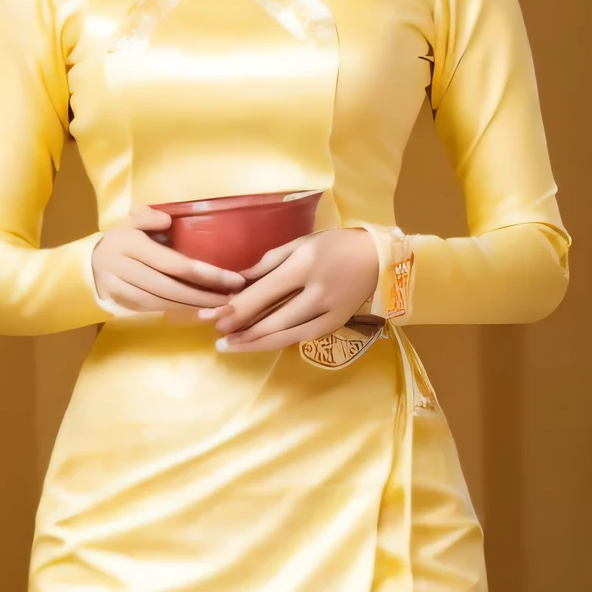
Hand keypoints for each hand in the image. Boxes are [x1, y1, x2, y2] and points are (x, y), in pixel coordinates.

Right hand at [91, 209, 246, 316]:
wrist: (87, 265)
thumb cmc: (120, 241)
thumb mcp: (130, 222)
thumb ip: (148, 217)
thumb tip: (168, 221)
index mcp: (132, 244)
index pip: (176, 263)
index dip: (208, 274)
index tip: (235, 279)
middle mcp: (125, 268)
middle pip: (172, 288)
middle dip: (205, 296)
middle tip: (232, 300)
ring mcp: (121, 288)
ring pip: (163, 302)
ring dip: (193, 307)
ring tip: (220, 307)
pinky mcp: (120, 302)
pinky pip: (153, 309)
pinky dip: (177, 310)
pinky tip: (196, 309)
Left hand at [210, 228, 382, 351]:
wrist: (380, 257)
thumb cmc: (334, 244)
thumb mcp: (300, 244)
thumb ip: (268, 263)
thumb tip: (237, 280)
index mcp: (305, 266)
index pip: (263, 293)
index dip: (235, 309)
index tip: (210, 318)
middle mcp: (317, 292)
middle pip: (272, 319)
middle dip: (240, 331)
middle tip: (216, 338)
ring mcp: (330, 311)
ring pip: (286, 335)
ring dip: (255, 343)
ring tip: (230, 347)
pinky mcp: (337, 323)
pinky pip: (302, 337)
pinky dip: (278, 342)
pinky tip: (258, 344)